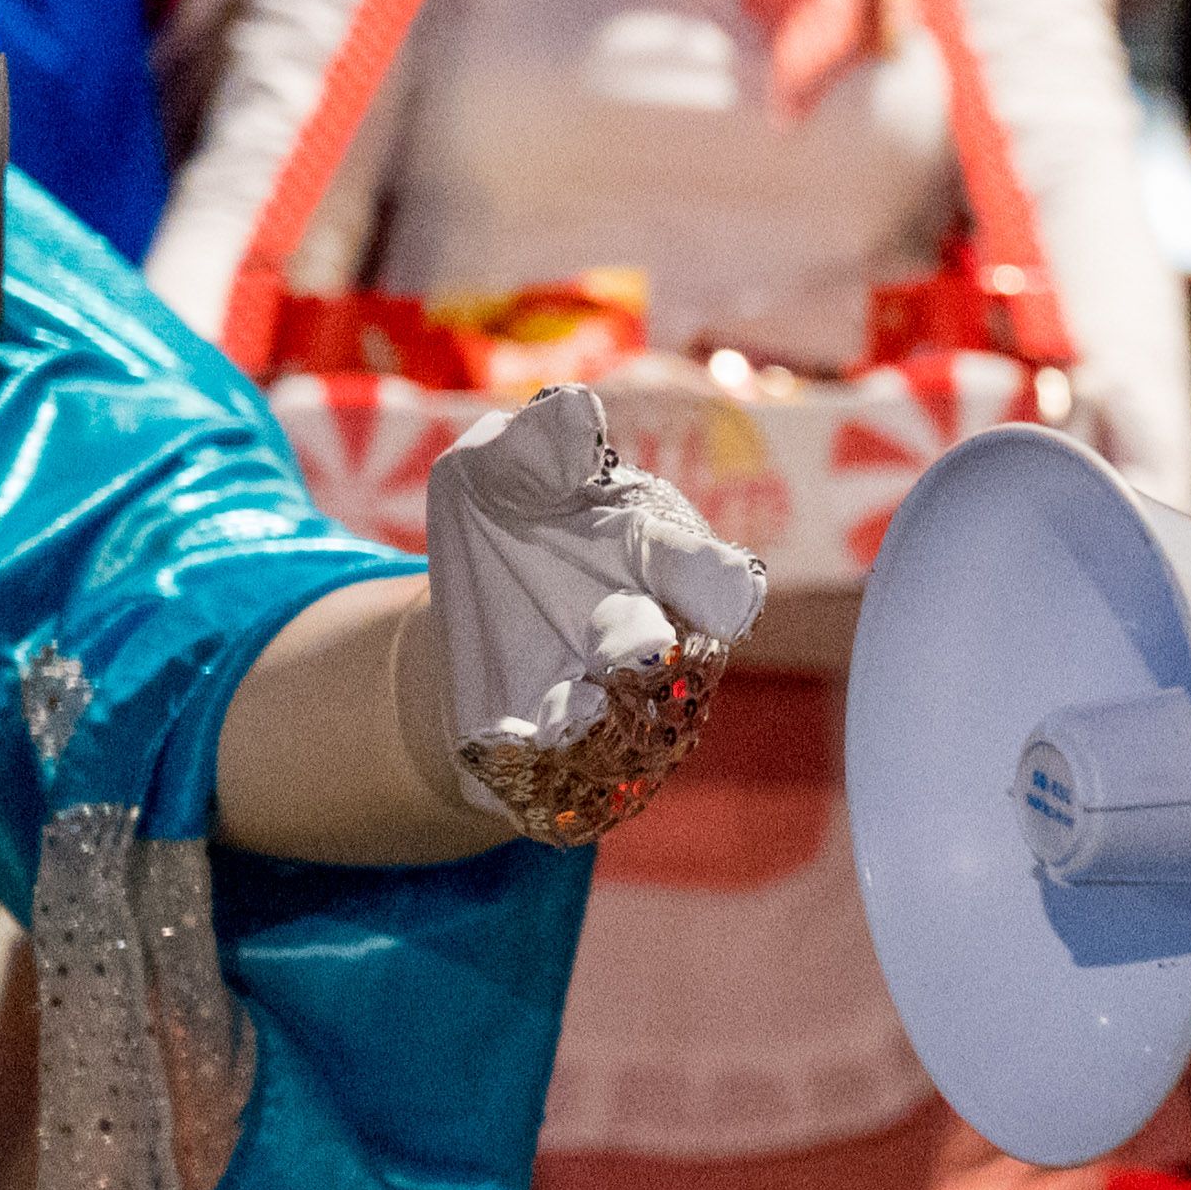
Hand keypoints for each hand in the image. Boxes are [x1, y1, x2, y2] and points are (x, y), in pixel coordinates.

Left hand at [429, 386, 767, 844]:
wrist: (460, 630)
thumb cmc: (508, 525)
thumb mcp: (496, 472)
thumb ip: (534, 445)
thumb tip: (574, 410)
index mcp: (662, 558)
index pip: (710, 572)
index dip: (718, 583)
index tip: (730, 590)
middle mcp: (664, 638)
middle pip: (678, 659)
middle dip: (649, 650)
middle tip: (631, 651)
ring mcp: (629, 709)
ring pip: (634, 728)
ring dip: (599, 717)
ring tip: (566, 709)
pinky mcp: (576, 767)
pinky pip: (574, 780)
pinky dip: (545, 761)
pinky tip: (509, 739)